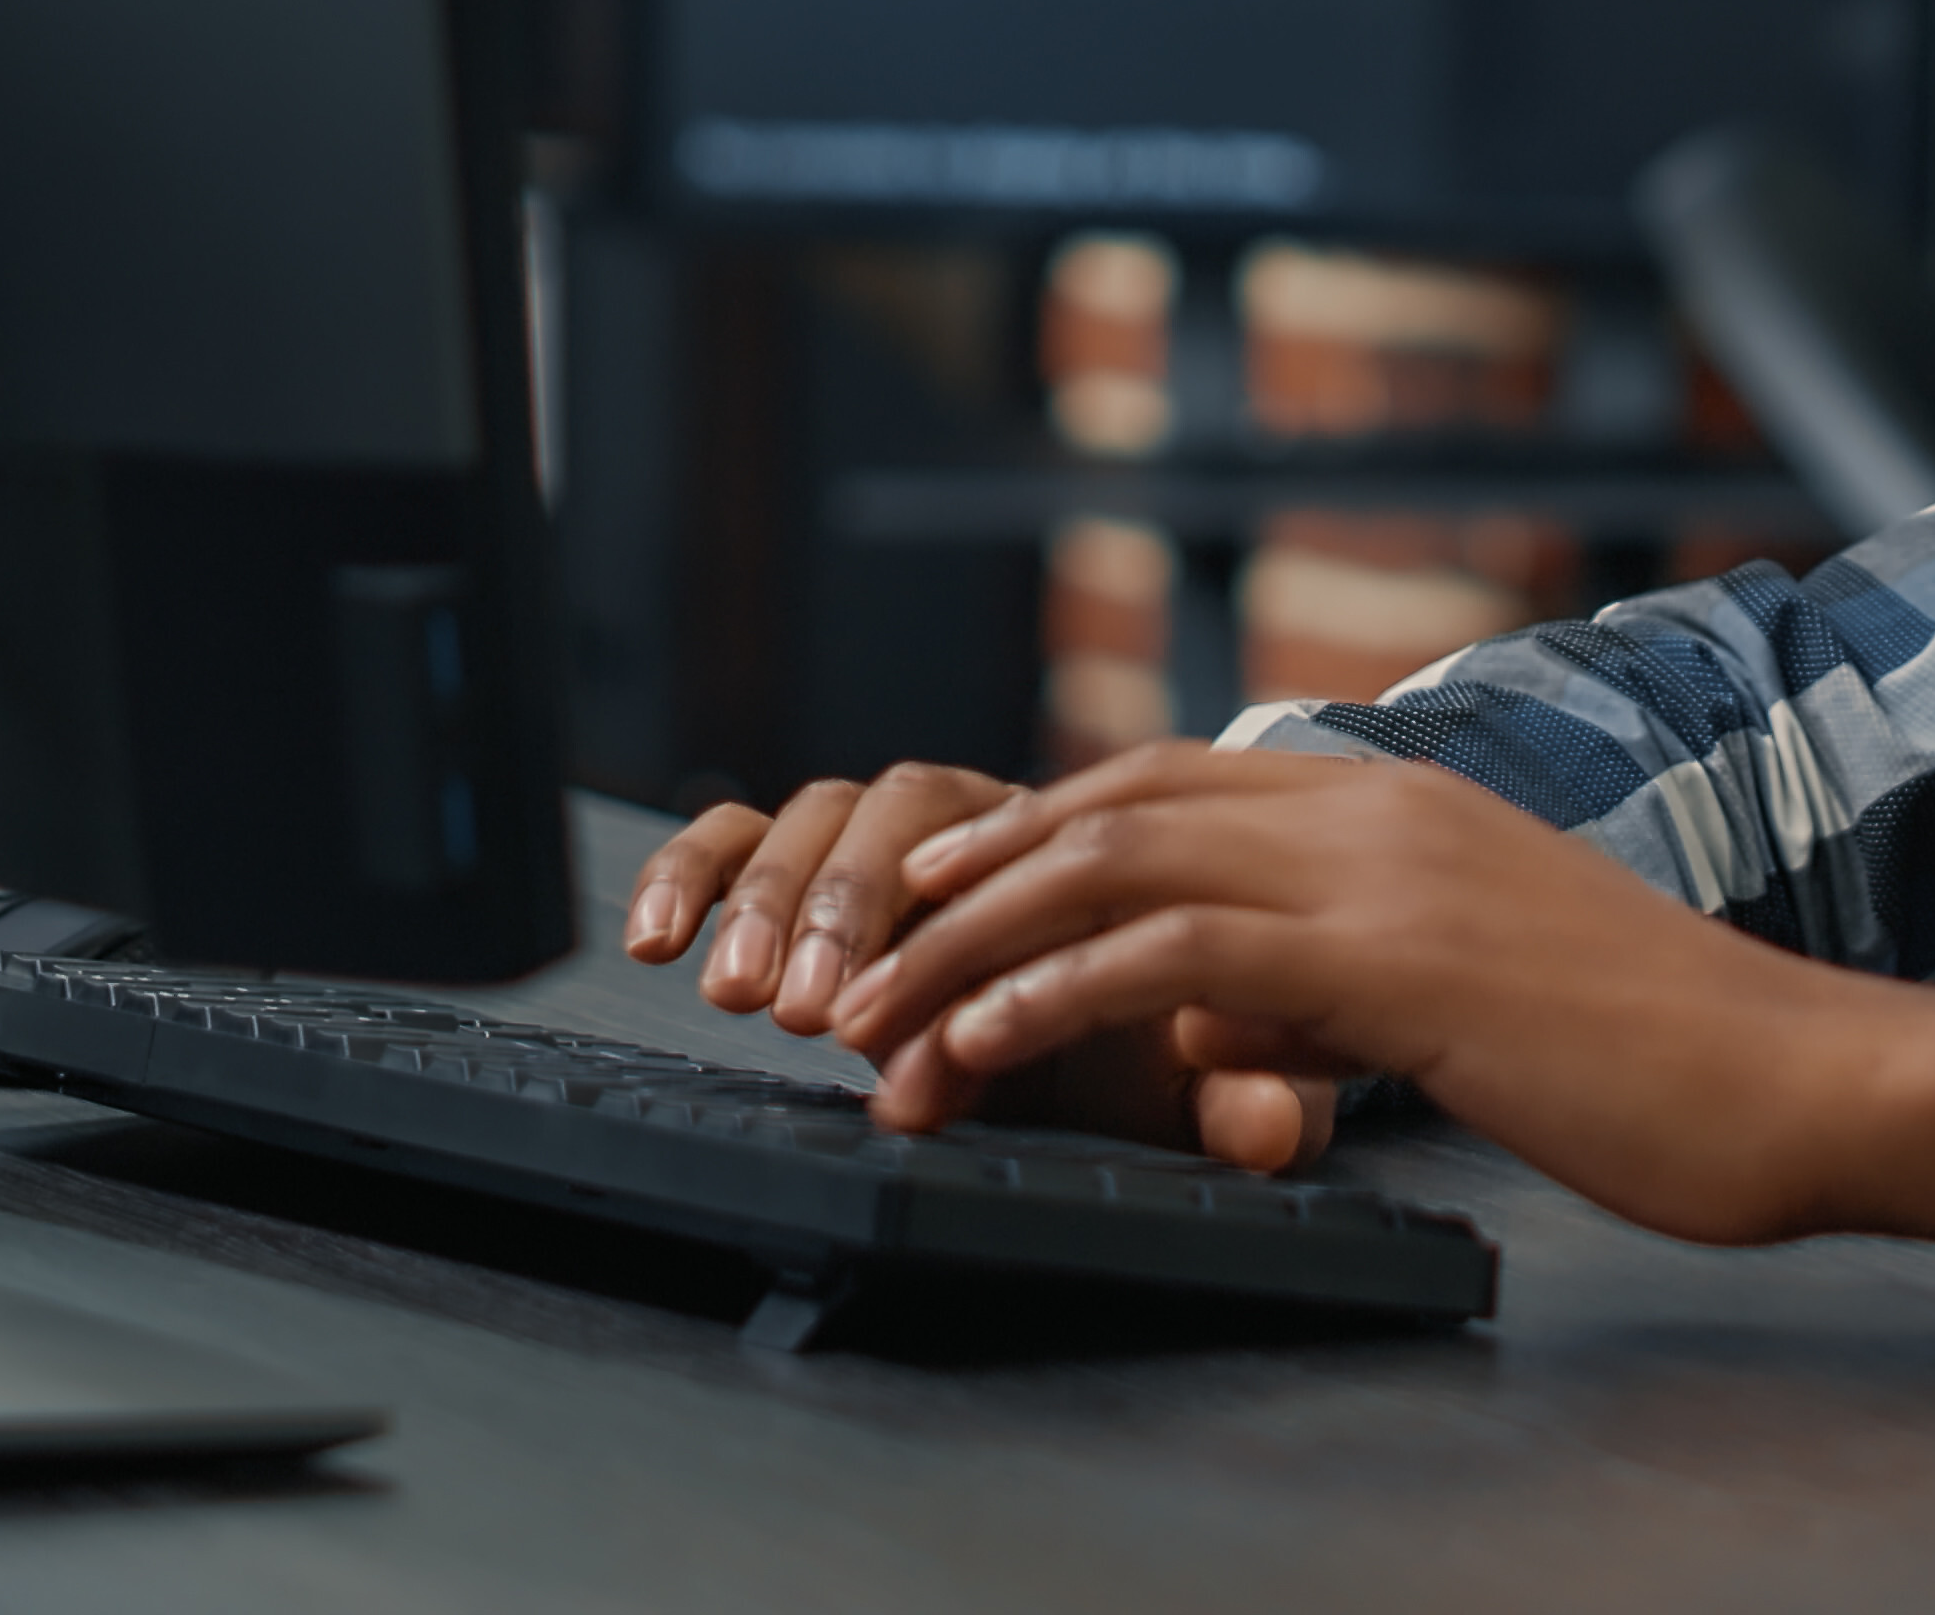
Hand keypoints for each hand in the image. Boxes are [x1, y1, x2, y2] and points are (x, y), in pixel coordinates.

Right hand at [627, 762, 1341, 1166]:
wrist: (1135, 1012)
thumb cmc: (1161, 1040)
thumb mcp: (1212, 1074)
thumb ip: (1242, 1091)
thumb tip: (1274, 1127)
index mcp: (1078, 849)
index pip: (1004, 855)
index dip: (947, 950)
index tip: (903, 1049)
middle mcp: (975, 831)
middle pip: (899, 809)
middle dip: (850, 911)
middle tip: (816, 1010)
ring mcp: (888, 844)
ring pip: (813, 813)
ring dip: (774, 899)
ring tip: (744, 992)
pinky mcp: (809, 869)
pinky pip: (739, 837)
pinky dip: (695, 872)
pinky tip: (660, 937)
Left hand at [827, 744, 1934, 1254]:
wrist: (1797, 1076)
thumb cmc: (1656, 1064)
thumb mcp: (1470, 1007)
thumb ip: (1339, 996)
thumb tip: (1219, 1036)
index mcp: (1402, 803)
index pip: (1177, 783)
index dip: (1040, 828)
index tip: (937, 886)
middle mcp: (1380, 807)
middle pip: (1117, 807)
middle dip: (970, 875)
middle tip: (859, 947)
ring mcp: (1388, 872)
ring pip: (1122, 869)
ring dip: (974, 945)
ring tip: (877, 1017)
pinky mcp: (1397, 962)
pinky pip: (1184, 959)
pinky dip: (1060, 993)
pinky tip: (985, 1035)